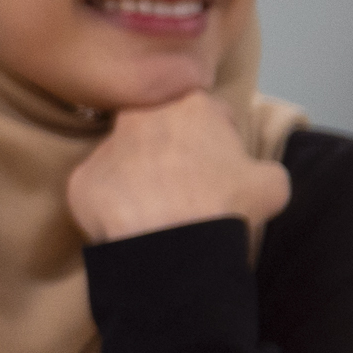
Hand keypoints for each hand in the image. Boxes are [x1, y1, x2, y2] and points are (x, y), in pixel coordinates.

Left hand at [65, 93, 292, 244]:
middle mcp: (142, 115)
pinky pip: (98, 190)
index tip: (220, 166)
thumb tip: (254, 174)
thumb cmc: (227, 206)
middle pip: (160, 130)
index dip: (219, 140)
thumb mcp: (272, 183)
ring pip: (124, 158)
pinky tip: (129, 225)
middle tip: (185, 188)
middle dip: (172, 153)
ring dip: (138, 177)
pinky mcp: (80, 180)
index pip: (209, 114)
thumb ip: (262, 166)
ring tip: (155, 211)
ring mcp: (106, 146)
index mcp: (191, 105)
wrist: (175, 247)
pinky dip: (111, 206)